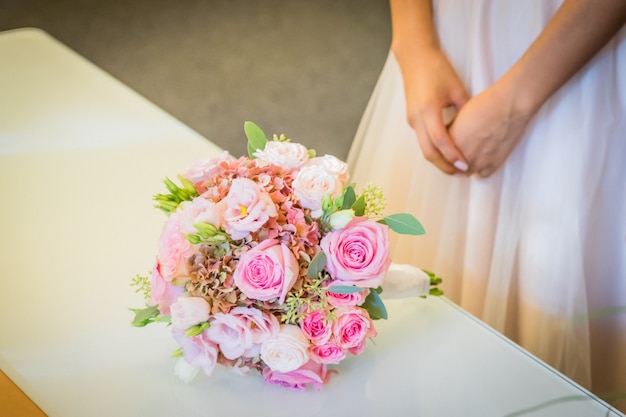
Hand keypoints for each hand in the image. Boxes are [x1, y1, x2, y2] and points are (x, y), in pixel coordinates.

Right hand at [397, 48, 469, 173]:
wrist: (415, 57)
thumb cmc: (437, 68)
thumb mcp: (456, 88)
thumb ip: (465, 110)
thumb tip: (475, 130)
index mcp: (428, 110)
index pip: (441, 141)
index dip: (454, 156)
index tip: (466, 165)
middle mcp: (417, 119)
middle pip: (429, 152)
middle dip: (445, 166)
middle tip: (462, 173)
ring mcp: (412, 120)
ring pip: (424, 148)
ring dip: (439, 160)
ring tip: (456, 167)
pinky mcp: (412, 119)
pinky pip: (423, 140)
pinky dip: (435, 150)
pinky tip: (447, 152)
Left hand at [448, 82, 533, 176]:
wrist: (510, 106)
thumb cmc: (486, 106)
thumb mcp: (459, 117)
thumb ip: (451, 132)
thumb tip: (449, 138)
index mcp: (449, 144)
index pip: (439, 154)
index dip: (443, 148)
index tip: (446, 145)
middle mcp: (461, 157)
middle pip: (451, 165)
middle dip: (452, 159)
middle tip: (457, 150)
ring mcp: (478, 163)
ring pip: (466, 172)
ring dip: (465, 166)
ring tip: (469, 154)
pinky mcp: (494, 165)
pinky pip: (482, 175)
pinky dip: (480, 169)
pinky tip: (481, 160)